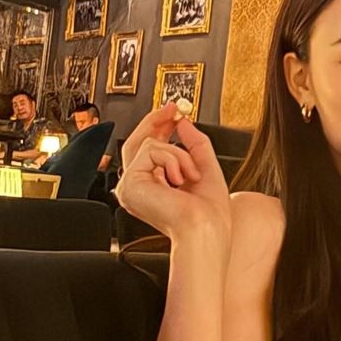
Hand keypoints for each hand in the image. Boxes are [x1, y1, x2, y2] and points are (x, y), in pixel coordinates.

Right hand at [116, 102, 230, 240]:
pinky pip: (151, 150)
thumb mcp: (206, 169)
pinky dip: (173, 159)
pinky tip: (181, 178)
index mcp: (153, 187)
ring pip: (149, 144)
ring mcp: (131, 186)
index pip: (148, 150)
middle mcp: (138, 188)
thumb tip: (184, 122)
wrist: (206, 231)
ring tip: (191, 174)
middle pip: (137, 142)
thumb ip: (195, 144)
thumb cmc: (210, 215)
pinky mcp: (130, 183)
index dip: (159, 126)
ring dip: (179, 154)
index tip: (174, 112)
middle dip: (157, 121)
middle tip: (173, 109)